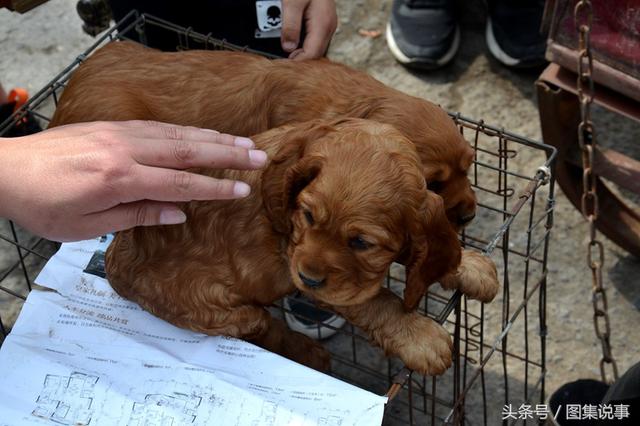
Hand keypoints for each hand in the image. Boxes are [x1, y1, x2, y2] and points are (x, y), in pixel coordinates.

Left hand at [0, 120, 267, 241]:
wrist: (4, 171)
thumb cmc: (42, 205)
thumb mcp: (86, 225)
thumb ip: (136, 214)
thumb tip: (178, 213)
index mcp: (119, 179)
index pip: (180, 183)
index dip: (215, 187)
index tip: (242, 190)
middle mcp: (124, 150)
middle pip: (187, 150)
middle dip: (227, 154)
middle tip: (259, 155)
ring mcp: (118, 133)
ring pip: (176, 133)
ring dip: (212, 138)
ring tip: (243, 142)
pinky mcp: (111, 126)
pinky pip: (158, 126)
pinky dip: (186, 130)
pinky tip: (202, 133)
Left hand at [281, 0, 336, 59]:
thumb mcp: (292, 3)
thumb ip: (290, 26)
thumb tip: (288, 48)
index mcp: (323, 25)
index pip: (312, 54)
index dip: (297, 61)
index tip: (283, 64)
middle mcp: (328, 27)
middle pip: (314, 53)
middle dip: (298, 57)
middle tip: (281, 57)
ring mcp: (327, 25)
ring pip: (314, 47)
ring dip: (299, 49)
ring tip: (285, 45)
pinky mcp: (323, 22)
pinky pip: (313, 39)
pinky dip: (302, 41)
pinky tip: (292, 36)